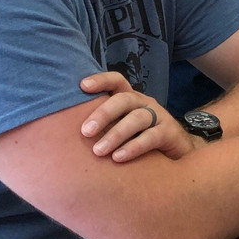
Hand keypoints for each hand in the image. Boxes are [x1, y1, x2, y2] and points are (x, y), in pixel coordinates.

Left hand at [80, 72, 197, 161]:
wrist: (176, 155)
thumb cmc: (139, 141)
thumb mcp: (120, 129)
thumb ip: (101, 127)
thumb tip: (62, 133)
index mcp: (130, 100)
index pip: (117, 82)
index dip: (101, 80)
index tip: (82, 86)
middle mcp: (144, 103)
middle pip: (124, 99)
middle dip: (103, 113)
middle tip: (85, 132)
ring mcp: (159, 116)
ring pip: (137, 118)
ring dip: (116, 134)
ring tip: (98, 151)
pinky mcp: (169, 132)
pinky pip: (152, 136)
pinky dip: (134, 147)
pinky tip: (119, 157)